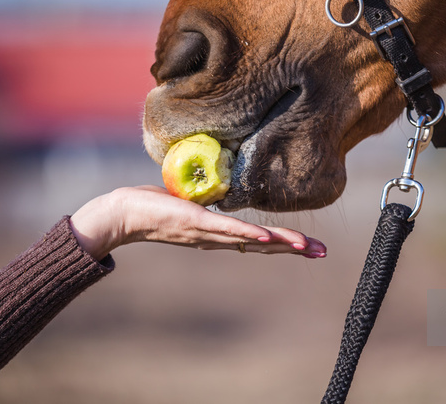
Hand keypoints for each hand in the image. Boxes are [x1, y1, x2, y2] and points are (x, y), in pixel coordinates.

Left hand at [69, 186, 326, 260]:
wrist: (124, 214)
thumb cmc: (154, 206)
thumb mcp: (189, 205)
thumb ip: (208, 205)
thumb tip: (218, 195)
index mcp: (218, 235)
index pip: (258, 240)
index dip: (284, 244)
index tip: (310, 246)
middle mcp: (217, 239)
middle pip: (262, 245)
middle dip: (293, 249)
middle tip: (321, 252)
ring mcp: (208, 233)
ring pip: (251, 239)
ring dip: (280, 244)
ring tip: (305, 246)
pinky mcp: (196, 223)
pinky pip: (227, 229)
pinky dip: (248, 234)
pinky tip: (268, 237)